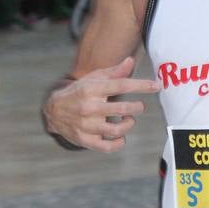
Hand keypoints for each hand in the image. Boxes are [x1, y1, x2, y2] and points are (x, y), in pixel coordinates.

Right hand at [42, 56, 160, 151]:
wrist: (52, 110)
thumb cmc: (79, 92)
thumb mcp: (93, 78)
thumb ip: (114, 72)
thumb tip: (131, 61)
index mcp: (92, 89)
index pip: (121, 86)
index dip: (141, 86)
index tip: (156, 86)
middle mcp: (89, 108)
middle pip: (122, 109)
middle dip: (137, 107)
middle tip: (139, 106)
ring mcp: (86, 126)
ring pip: (117, 129)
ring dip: (129, 124)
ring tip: (128, 119)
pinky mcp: (85, 140)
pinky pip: (107, 146)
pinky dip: (119, 143)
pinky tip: (121, 137)